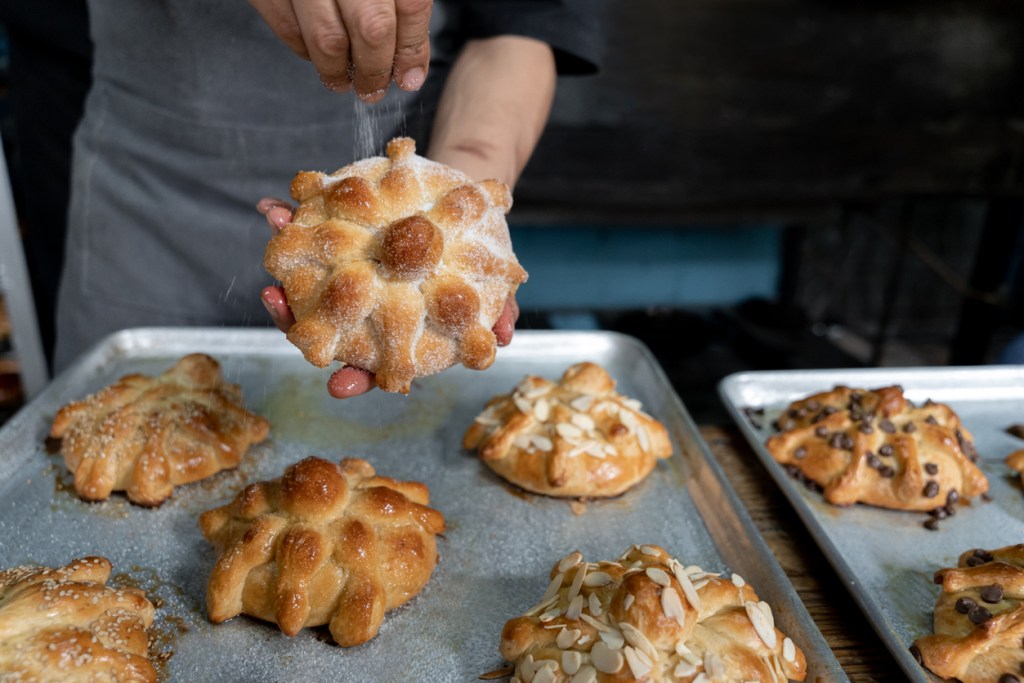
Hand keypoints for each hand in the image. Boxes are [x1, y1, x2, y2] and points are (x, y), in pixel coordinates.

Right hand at [249, 0, 432, 100]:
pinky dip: (302, 50)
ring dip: (337, 71)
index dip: (411, 50)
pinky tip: (314, 55)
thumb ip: (403, 5)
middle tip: (372, 89)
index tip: (408, 77)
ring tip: (342, 82)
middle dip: (374, 70)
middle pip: (372, 29)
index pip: (411, 6)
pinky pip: (287, 27)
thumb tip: (411, 69)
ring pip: (327, 39)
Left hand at [257, 197, 519, 397]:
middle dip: (293, 316)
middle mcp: (362, 309)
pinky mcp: (335, 239)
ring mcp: (344, 276)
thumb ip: (497, 312)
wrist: (461, 208)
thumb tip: (503, 337)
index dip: (354, 378)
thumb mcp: (493, 286)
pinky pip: (305, 234)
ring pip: (305, 280)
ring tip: (276, 231)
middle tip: (277, 300)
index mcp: (392, 331)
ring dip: (285, 256)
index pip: (370, 365)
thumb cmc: (474, 260)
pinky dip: (287, 219)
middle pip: (323, 324)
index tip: (338, 385)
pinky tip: (271, 205)